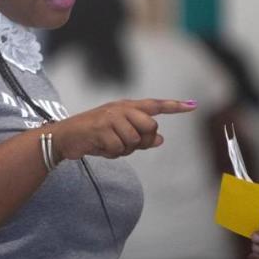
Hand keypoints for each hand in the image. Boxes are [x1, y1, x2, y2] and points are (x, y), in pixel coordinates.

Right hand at [52, 98, 197, 159]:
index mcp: (127, 107)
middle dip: (142, 140)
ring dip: (123, 149)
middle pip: (150, 126)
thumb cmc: (95, 135)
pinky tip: (100, 147)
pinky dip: (111, 153)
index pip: (155, 105)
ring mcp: (111, 117)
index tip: (192, 105)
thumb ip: (140, 136)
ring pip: (134, 140)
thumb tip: (160, 139)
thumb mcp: (119, 134)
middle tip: (125, 144)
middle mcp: (121, 108)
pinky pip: (119, 148)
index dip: (174, 106)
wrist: (65, 136)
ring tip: (108, 144)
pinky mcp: (102, 128)